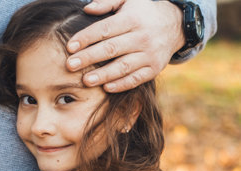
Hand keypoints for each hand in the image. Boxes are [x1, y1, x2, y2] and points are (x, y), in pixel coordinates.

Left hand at [66, 0, 184, 92]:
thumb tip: (87, 8)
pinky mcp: (154, 69)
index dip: (86, 38)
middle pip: (111, 49)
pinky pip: (136, 79)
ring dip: (103, 74)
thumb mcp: (128, 0)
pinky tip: (106, 88)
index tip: (70, 46)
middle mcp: (142, 37)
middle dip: (89, 58)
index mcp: (132, 19)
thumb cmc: (141, 13)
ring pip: (123, 66)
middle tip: (70, 65)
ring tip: (85, 80)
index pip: (105, 29)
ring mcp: (149, 54)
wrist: (174, 25)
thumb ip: (107, 1)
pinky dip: (121, 84)